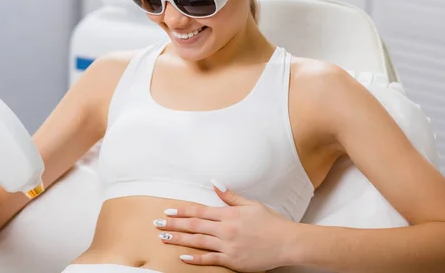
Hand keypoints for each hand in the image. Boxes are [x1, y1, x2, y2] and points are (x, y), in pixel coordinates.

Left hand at [153, 181, 297, 271]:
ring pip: (198, 242)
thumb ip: (231, 196)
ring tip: (163, 238)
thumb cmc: (271, 222)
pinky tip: (182, 256)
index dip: (182, 212)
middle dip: (174, 225)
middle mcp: (226, 229)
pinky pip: (210, 259)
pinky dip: (196, 258)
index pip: (200, 212)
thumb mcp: (251, 205)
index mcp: (229, 214)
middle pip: (194, 226)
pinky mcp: (233, 260)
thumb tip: (214, 183)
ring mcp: (228, 246)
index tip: (168, 211)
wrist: (287, 242)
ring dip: (179, 240)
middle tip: (157, 224)